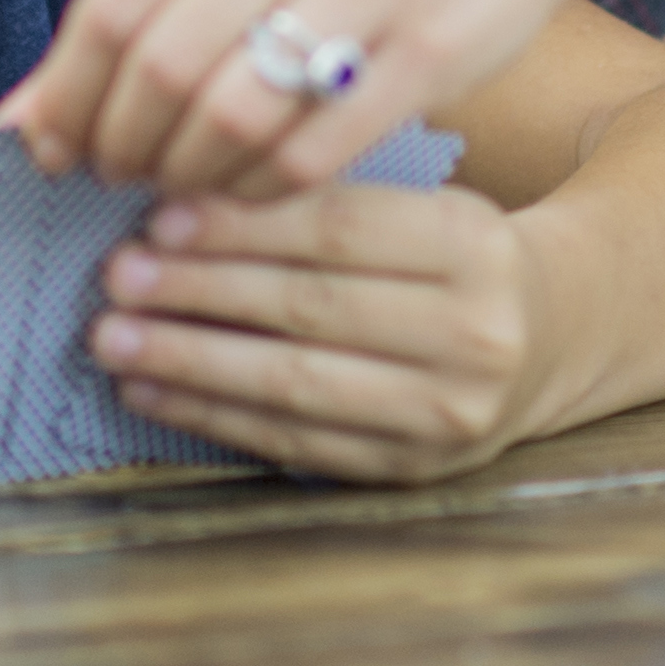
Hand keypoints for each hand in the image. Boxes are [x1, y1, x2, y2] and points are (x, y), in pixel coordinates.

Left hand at [0, 0, 623, 203]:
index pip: (111, 5)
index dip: (68, 97)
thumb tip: (23, 118)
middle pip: (163, 66)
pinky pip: (317, 149)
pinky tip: (246, 187)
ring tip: (175, 184)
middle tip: (112, 175)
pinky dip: (261, 189)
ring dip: (186, 174)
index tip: (52, 147)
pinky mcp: (437, 46)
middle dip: (119, 143)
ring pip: (236, 117)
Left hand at [85, 184, 547, 482]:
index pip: (337, 231)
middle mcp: (473, 333)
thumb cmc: (452, 254)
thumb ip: (319, 199)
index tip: (158, 215)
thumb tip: (175, 208)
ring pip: (297, 384)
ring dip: (191, 361)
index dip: (240, 224)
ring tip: (114, 338)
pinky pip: (296, 441)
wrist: (550, 334)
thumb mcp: (417, 202)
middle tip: (117, 277)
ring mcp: (448, 411)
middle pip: (311, 309)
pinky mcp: (414, 466)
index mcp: (472, 243)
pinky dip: (214, 416)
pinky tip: (152, 389)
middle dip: (200, 293)